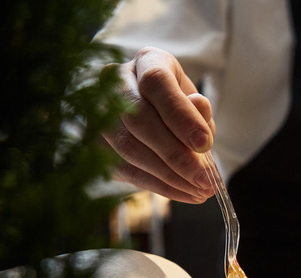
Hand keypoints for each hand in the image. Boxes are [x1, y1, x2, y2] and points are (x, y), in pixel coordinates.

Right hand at [102, 47, 215, 202]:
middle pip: (139, 119)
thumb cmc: (179, 107)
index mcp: (148, 61)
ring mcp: (98, 111)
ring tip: (198, 192)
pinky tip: (182, 193)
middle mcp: (116, 81)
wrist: (152, 113)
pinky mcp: (94, 142)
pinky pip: (124, 168)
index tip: (205, 144)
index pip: (156, 83)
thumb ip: (198, 111)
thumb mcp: (196, 104)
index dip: (180, 115)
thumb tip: (199, 109)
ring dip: (167, 176)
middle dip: (176, 155)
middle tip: (204, 180)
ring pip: (128, 147)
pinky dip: (157, 185)